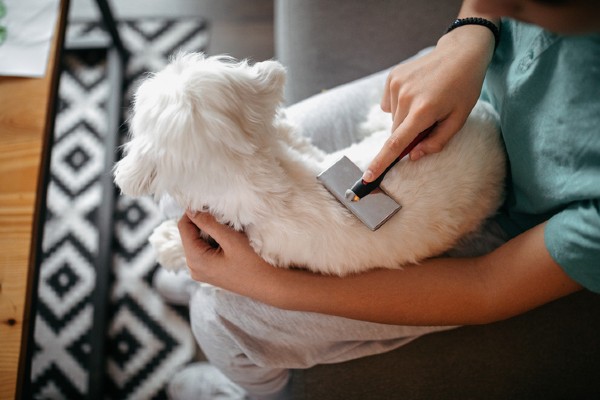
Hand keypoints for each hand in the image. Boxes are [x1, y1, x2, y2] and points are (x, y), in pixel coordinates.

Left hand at [178, 212, 275, 294]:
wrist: (268, 285)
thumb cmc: (253, 263)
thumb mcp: (230, 239)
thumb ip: (209, 223)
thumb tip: (192, 209)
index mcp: (195, 259)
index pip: (183, 227)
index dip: (193, 212)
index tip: (208, 203)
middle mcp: (193, 267)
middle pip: (190, 235)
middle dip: (204, 223)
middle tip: (223, 217)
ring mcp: (201, 272)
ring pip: (198, 242)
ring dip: (211, 232)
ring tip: (229, 230)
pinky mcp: (209, 273)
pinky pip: (205, 251)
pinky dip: (214, 241)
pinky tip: (230, 242)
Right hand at [363, 26, 494, 181]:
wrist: (460, 53)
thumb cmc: (463, 88)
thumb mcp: (458, 118)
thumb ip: (436, 141)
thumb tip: (413, 155)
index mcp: (423, 110)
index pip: (396, 143)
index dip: (381, 163)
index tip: (367, 177)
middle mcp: (406, 97)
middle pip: (396, 132)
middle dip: (408, 134)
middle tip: (429, 121)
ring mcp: (396, 85)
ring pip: (394, 118)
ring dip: (405, 118)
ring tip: (425, 101)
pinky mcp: (392, 77)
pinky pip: (389, 104)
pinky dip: (400, 104)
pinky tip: (416, 92)